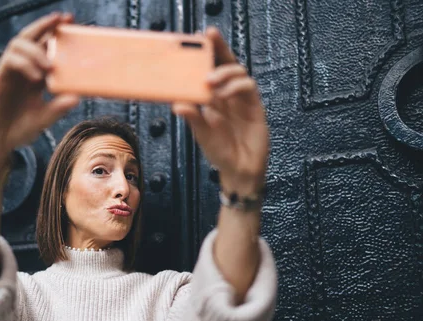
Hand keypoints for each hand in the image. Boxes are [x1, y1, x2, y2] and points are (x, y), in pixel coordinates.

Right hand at [0, 12, 79, 160]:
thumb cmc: (18, 130)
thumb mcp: (44, 119)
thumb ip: (58, 108)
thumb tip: (77, 97)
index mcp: (34, 75)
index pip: (44, 46)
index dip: (56, 33)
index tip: (72, 23)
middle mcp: (21, 69)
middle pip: (30, 37)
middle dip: (45, 25)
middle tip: (62, 20)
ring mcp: (8, 73)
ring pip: (18, 45)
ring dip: (36, 50)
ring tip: (50, 65)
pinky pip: (9, 62)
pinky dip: (25, 64)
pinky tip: (36, 77)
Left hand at [172, 27, 268, 194]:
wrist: (239, 171)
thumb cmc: (220, 152)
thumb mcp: (201, 136)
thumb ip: (193, 119)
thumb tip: (177, 105)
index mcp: (213, 98)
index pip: (210, 69)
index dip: (207, 53)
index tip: (197, 38)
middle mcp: (228, 95)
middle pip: (227, 63)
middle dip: (219, 47)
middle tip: (209, 37)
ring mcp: (242, 99)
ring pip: (238, 72)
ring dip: (224, 71)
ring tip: (209, 81)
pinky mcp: (255, 107)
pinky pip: (249, 87)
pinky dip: (236, 86)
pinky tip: (224, 94)